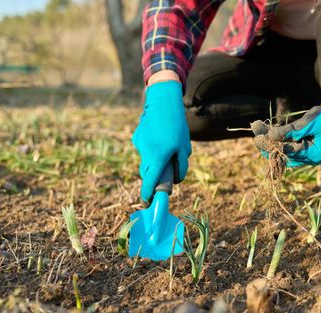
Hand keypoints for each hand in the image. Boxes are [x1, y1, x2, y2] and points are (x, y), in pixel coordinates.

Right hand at [132, 80, 191, 201]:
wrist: (162, 102)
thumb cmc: (176, 126)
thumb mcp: (184, 147)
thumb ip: (181, 166)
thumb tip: (176, 180)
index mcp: (158, 157)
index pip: (150, 181)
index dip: (148, 194)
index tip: (147, 202)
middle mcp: (145, 153)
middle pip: (146, 173)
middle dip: (152, 179)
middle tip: (162, 180)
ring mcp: (139, 145)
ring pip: (146, 160)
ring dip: (153, 162)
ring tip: (166, 150)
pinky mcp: (137, 138)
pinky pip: (144, 150)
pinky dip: (151, 150)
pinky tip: (159, 139)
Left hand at [253, 97, 320, 166]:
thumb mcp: (309, 123)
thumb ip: (291, 131)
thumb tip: (271, 135)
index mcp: (314, 155)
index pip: (289, 151)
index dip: (273, 145)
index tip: (259, 138)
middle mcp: (309, 159)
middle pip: (283, 153)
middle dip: (267, 145)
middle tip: (254, 136)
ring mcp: (304, 155)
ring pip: (281, 150)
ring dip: (268, 141)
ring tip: (255, 129)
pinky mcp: (300, 149)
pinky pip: (284, 146)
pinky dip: (274, 139)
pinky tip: (261, 133)